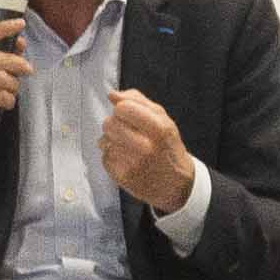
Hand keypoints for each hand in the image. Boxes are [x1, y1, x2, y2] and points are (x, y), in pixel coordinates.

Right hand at [0, 14, 29, 156]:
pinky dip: (9, 100)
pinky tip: (6, 103)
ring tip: (11, 91)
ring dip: (13, 85)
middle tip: (28, 69)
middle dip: (17, 62)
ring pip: (0, 78)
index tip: (20, 24)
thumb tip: (19, 43)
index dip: (3, 28)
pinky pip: (0, 96)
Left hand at [98, 88, 196, 211]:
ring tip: (127, 145)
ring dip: (112, 139)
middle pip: (109, 123)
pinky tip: (126, 158)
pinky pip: (104, 156)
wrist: (175, 184)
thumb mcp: (164, 119)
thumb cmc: (168, 147)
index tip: (128, 114)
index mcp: (159, 129)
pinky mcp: (122, 177)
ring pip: (104, 140)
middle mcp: (145, 148)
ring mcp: (132, 164)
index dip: (122, 108)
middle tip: (126, 130)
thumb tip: (112, 95)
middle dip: (115, 123)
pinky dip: (112, 155)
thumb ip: (138, 101)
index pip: (123, 108)